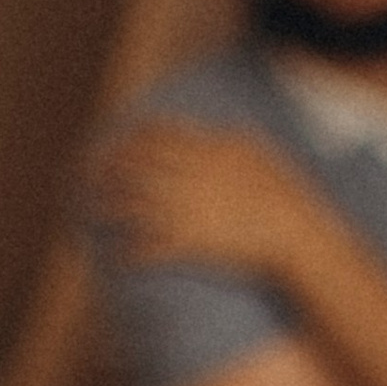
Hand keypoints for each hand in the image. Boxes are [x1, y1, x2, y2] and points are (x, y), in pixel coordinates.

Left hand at [97, 122, 330, 282]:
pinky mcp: (187, 245)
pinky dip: (130, 254)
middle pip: (133, 167)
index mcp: (199, 152)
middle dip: (108, 169)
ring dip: (108, 208)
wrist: (293, 232)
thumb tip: (222, 127)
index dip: (130, 140)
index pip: (153, 137)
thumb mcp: (259, 151)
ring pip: (131, 206)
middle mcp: (185, 179)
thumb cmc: (283, 192)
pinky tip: (120, 258)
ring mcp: (183, 212)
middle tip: (93, 175)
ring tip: (95, 212)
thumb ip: (233, 135)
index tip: (118, 144)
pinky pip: (148, 249)